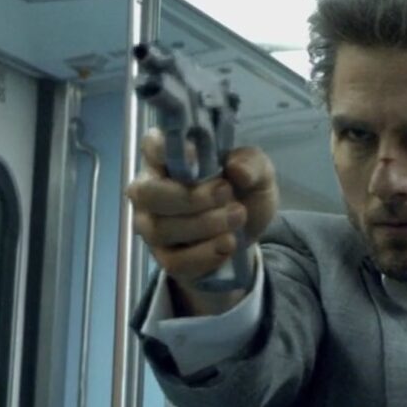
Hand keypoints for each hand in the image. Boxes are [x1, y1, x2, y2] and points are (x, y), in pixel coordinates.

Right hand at [126, 128, 278, 314]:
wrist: (244, 236)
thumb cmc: (241, 192)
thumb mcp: (258, 173)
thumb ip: (252, 163)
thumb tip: (236, 168)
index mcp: (166, 157)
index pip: (151, 146)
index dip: (168, 151)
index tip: (198, 157)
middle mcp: (148, 189)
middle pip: (147, 193)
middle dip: (190, 197)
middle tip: (226, 194)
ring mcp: (150, 225)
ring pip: (161, 229)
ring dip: (204, 225)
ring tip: (237, 218)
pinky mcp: (161, 257)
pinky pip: (174, 261)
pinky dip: (205, 254)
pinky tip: (227, 244)